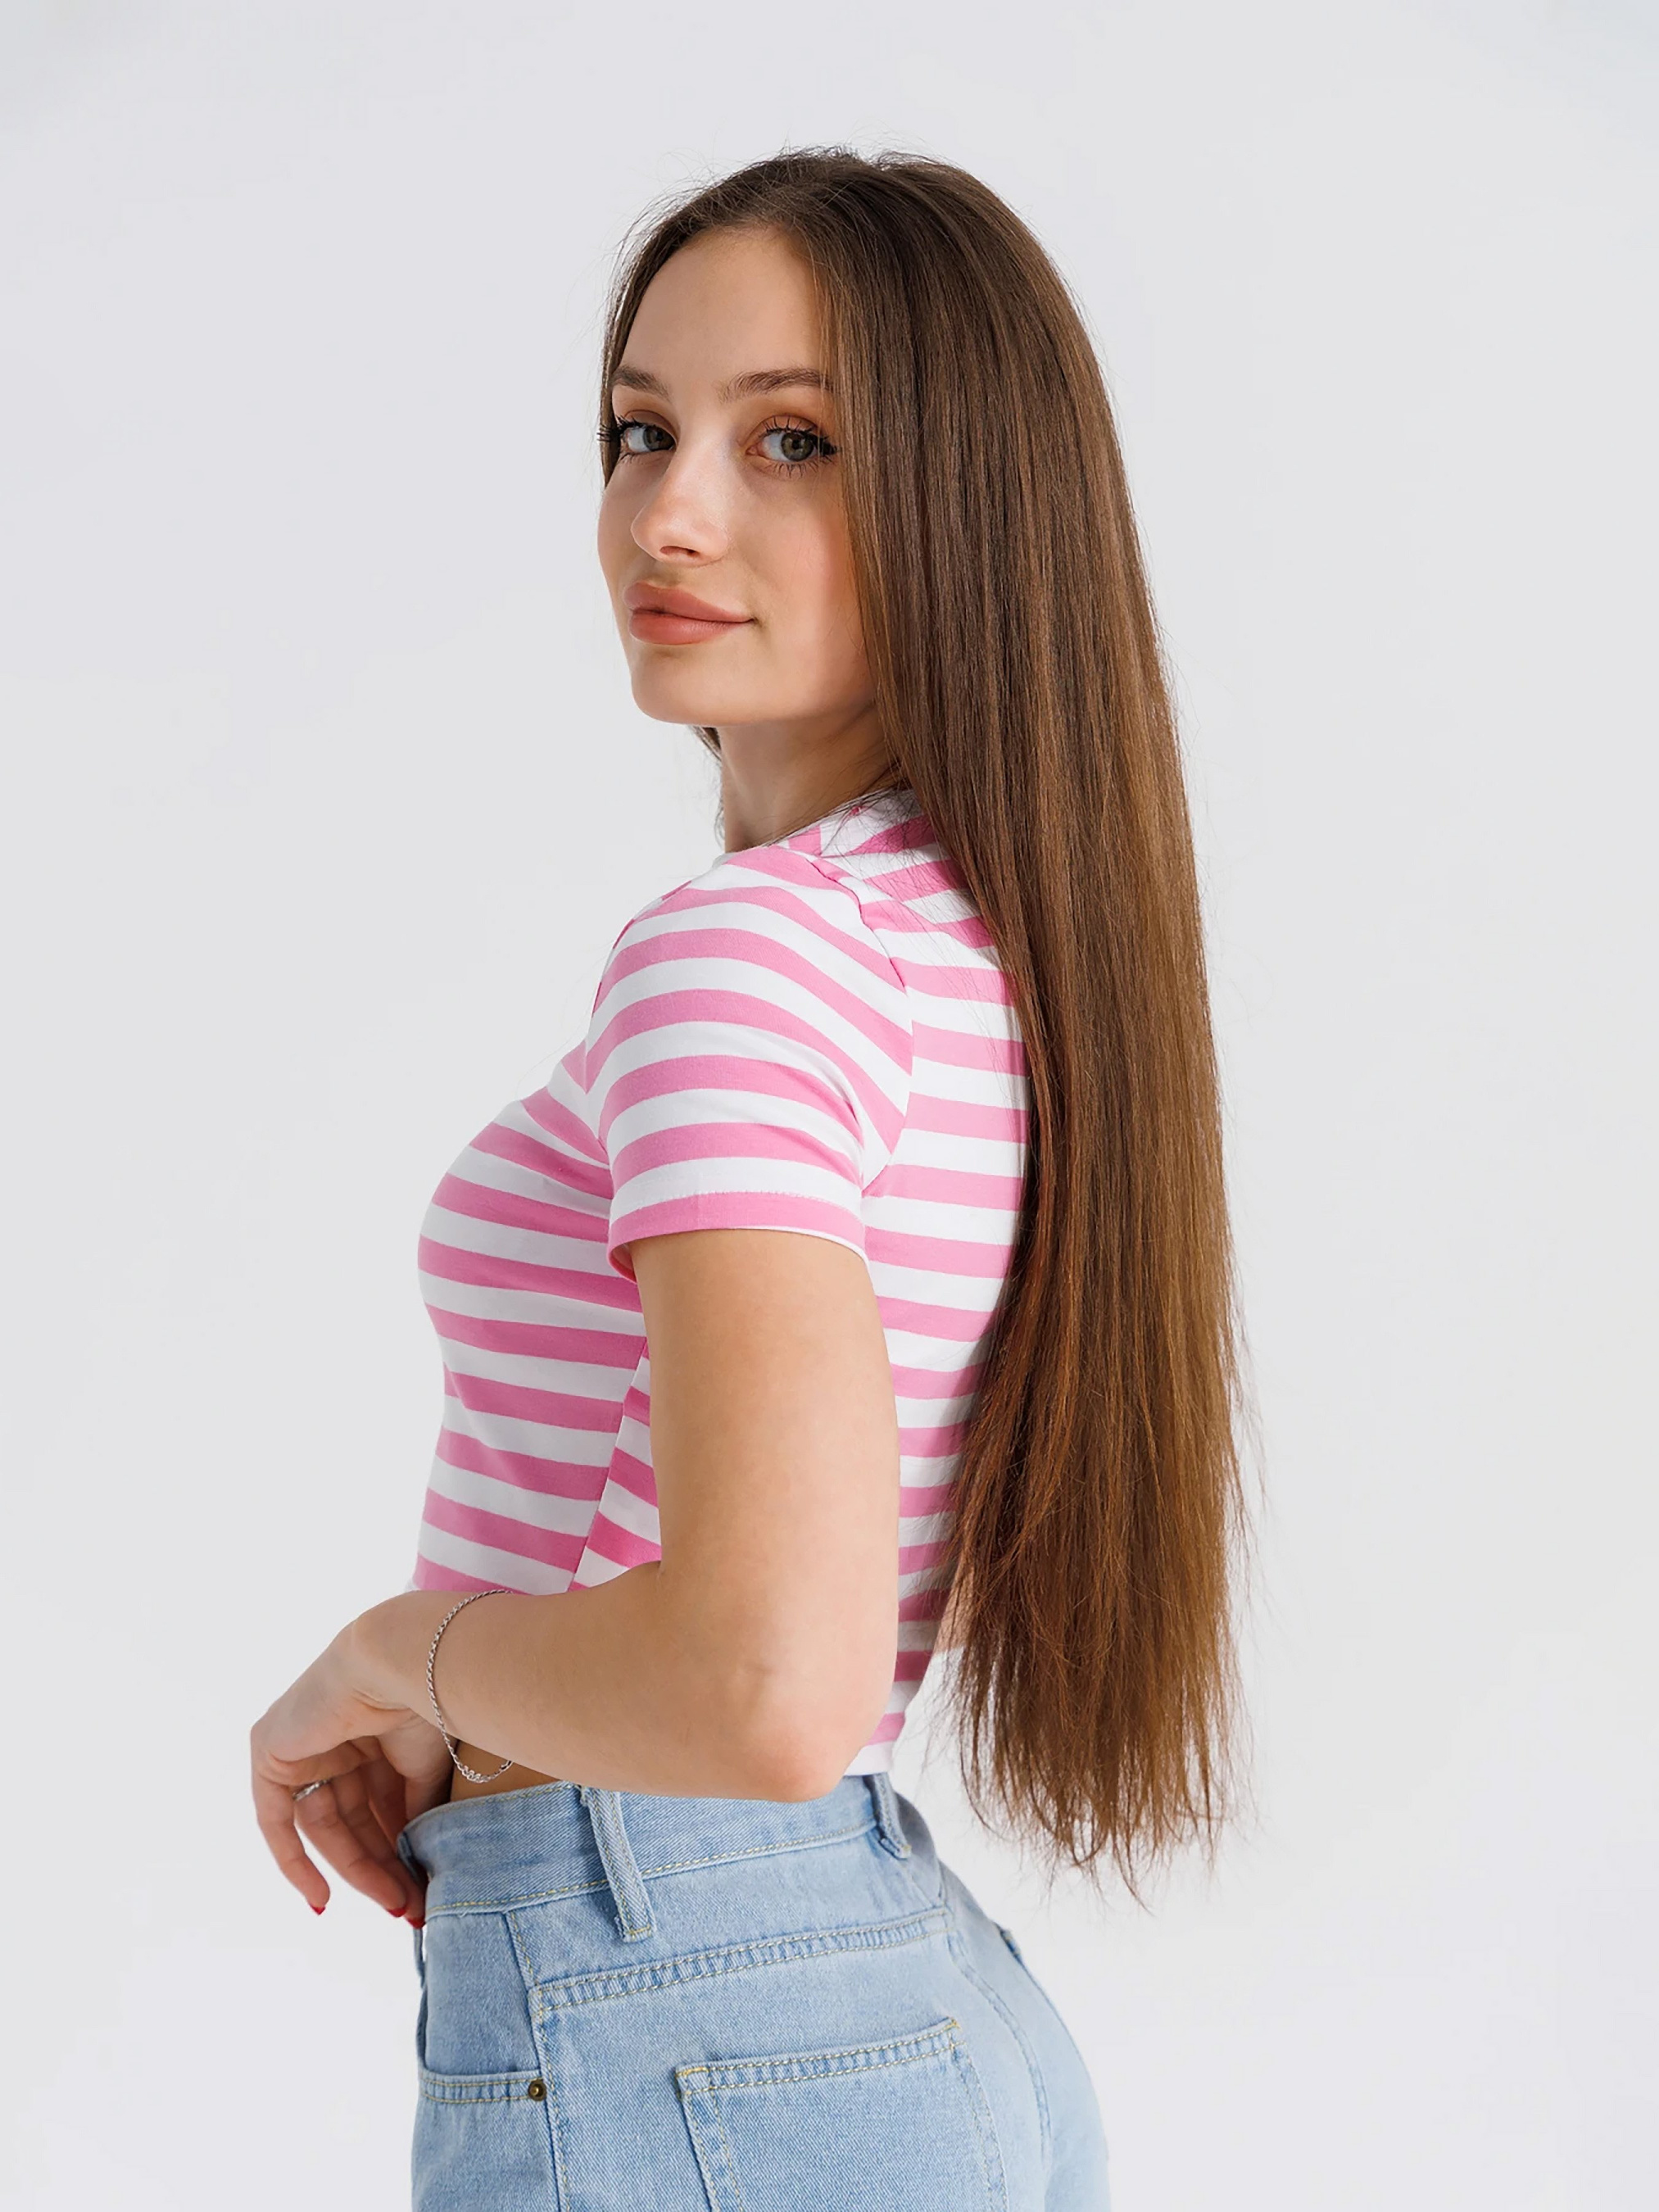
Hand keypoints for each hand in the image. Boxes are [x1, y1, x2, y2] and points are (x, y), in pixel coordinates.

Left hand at [250, 1623, 452, 1919]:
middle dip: (381, 1866)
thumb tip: (416, 1869)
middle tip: (408, 1907)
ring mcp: (302, 1747)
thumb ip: (413, 1816)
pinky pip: (275, 1820)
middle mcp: (334, 1742)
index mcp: (371, 1737)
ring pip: (325, 1827)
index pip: (377, 1807)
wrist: (398, 1665)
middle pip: (352, 1822)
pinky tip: (322, 1899)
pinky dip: (294, 1862)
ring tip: (392, 1902)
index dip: (397, 1853)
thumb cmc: (423, 1704)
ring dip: (358, 1869)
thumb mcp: (424, 1773)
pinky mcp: (271, 1752)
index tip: (417, 1894)